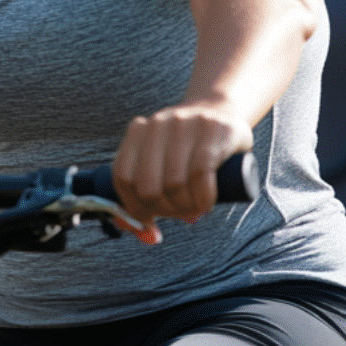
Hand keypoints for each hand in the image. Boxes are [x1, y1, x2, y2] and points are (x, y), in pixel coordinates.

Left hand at [109, 103, 252, 241]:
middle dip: (164, 210)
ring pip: (174, 181)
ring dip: (186, 207)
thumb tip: (147, 235)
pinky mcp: (215, 130)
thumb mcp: (163, 157)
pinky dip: (202, 197)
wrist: (223, 111)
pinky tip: (206, 202)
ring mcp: (187, 123)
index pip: (122, 176)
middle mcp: (159, 123)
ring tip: (196, 208)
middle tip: (180, 213)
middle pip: (148, 185)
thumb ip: (147, 188)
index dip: (134, 206)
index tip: (150, 217)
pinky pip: (201, 172)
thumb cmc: (189, 146)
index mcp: (140, 130)